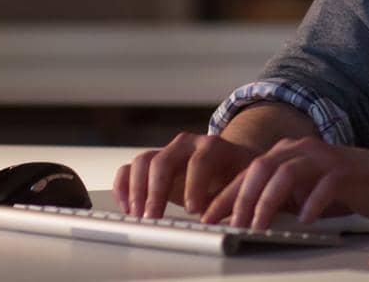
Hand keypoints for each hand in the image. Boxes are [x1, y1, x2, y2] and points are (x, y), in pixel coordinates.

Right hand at [113, 133, 257, 217]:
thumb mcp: (244, 184)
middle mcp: (186, 145)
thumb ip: (236, 199)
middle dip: (156, 191)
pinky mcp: (152, 164)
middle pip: (163, 160)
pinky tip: (127, 208)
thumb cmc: (237, 176)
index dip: (195, 184)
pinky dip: (123, 187)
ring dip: (136, 190)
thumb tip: (233, 223)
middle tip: (154, 217)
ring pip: (142, 162)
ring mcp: (166, 152)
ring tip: (138, 215)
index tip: (193, 210)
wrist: (229, 163)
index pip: (200, 160)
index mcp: (213, 147)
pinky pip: (129, 169)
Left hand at [201, 136, 368, 230]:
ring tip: (258, 225)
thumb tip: (242, 218)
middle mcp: (301, 150)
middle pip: (261, 169)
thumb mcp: (302, 193)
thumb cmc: (342, 188)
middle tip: (229, 223)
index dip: (225, 194)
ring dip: (268, 201)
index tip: (208, 216)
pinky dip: (311, 202)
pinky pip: (323, 185)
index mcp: (286, 153)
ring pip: (286, 174)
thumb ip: (278, 199)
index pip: (247, 173)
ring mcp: (323, 158)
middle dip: (240, 198)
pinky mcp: (344, 171)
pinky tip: (305, 218)